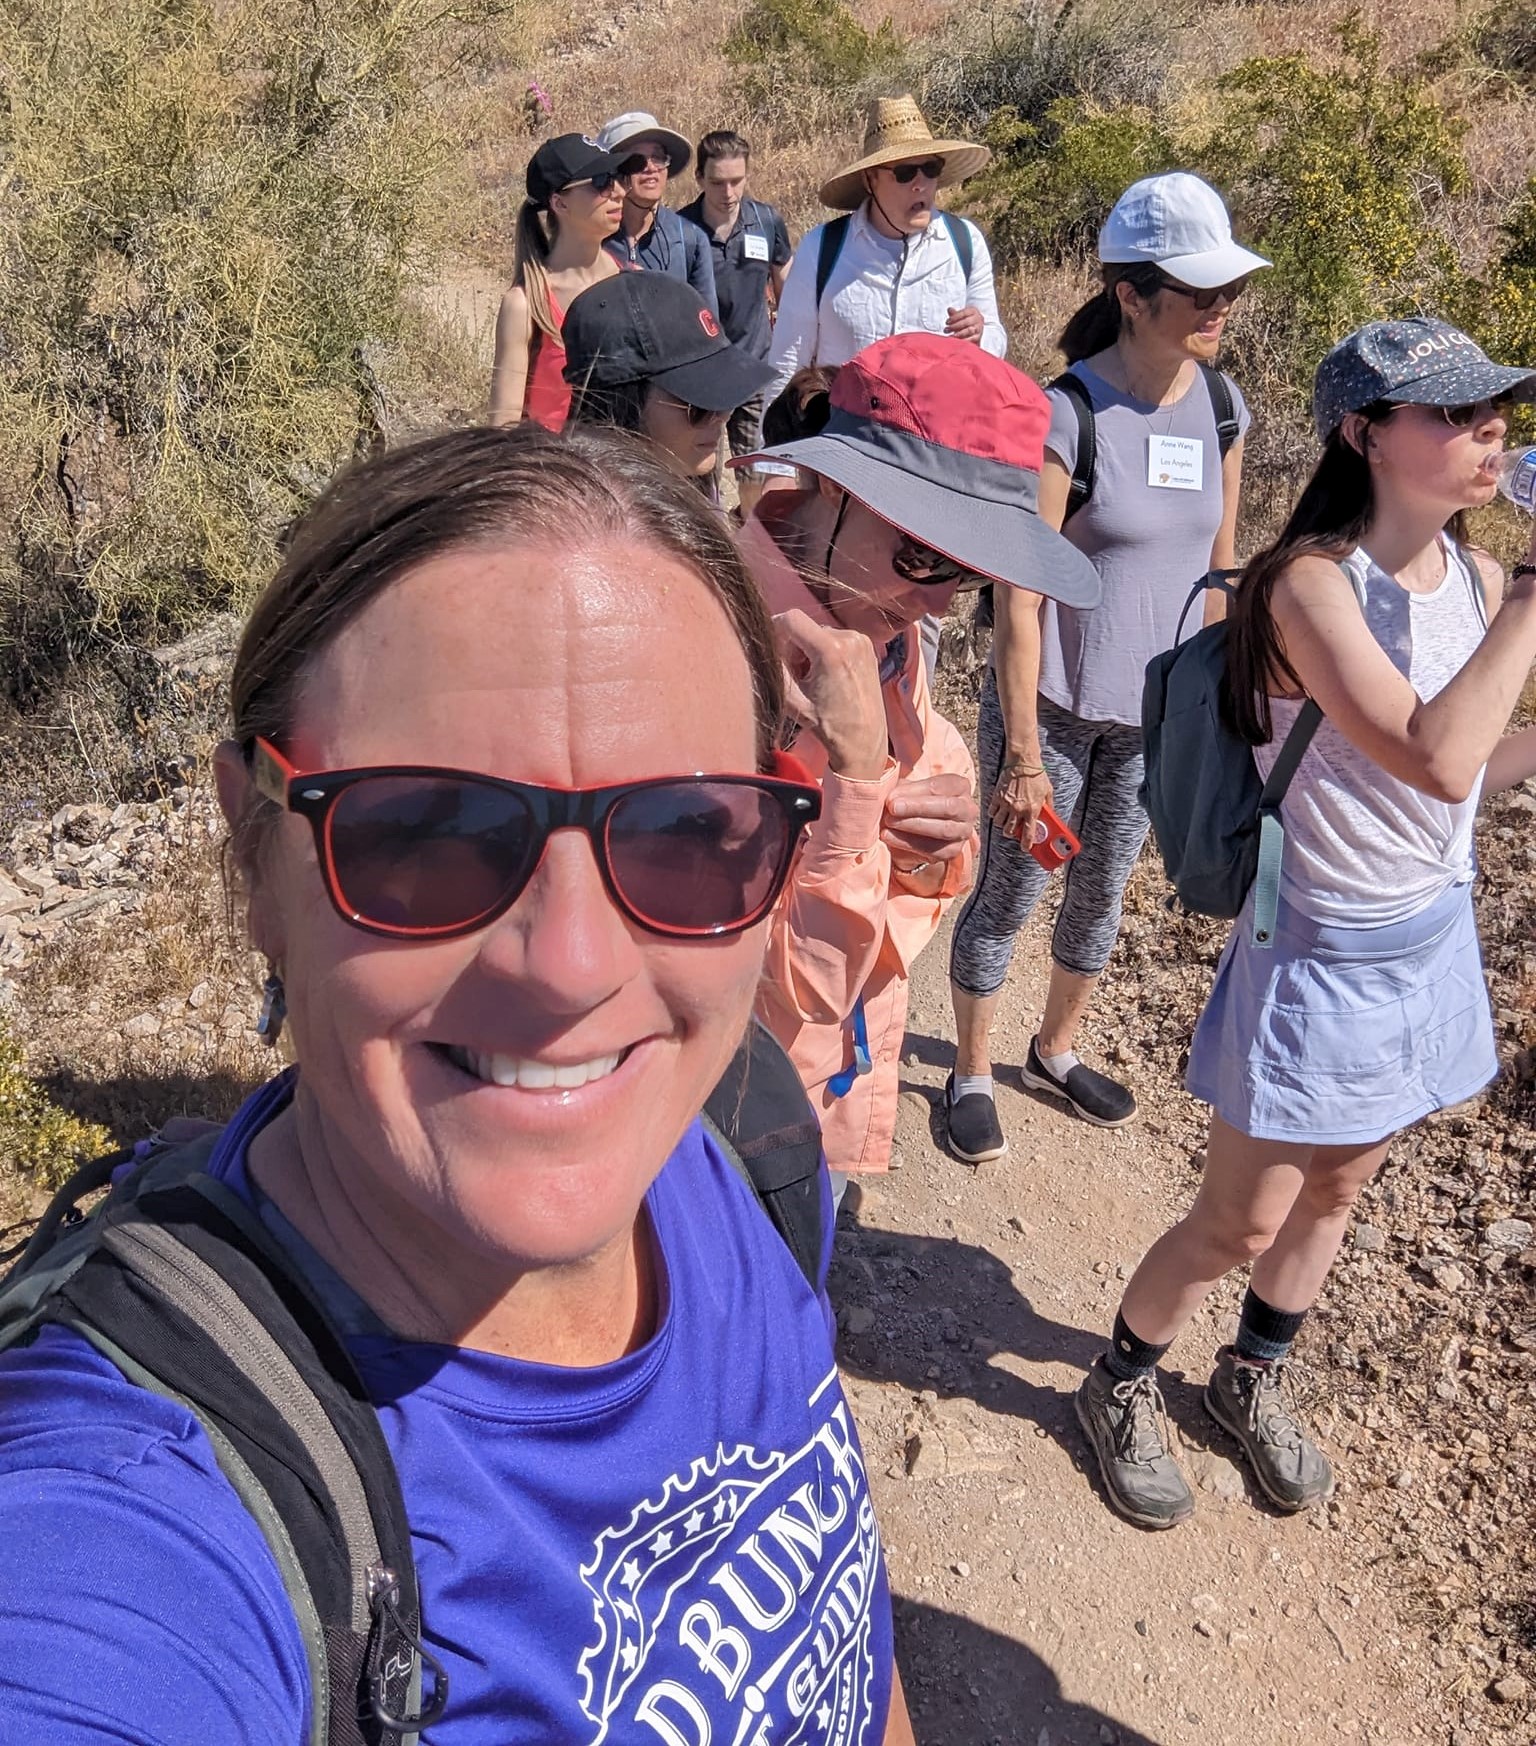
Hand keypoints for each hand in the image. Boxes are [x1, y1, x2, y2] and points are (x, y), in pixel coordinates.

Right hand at [776, 608, 887, 780]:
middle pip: (806, 629)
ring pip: (820, 634)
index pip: (791, 619)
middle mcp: (849, 638)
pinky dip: (827, 653)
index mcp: (830, 650)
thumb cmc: (829, 725)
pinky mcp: (868, 646)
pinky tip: (830, 677)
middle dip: (796, 649)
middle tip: (799, 678)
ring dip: (811, 652)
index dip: (776, 629)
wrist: (863, 741)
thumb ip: (774, 668)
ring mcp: (861, 641)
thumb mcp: (792, 699)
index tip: (772, 648)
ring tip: (816, 681)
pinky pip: (836, 639)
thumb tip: (762, 645)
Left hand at [880, 772, 976, 868]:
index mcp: (959, 786)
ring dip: (913, 825)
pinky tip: (888, 836)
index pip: (940, 786)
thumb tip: (889, 794)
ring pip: (943, 829)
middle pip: (947, 807)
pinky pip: (933, 849)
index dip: (915, 791)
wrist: (916, 832)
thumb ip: (902, 789)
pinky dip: (908, 843)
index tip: (892, 796)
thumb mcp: (909, 790)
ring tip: (888, 822)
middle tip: (892, 808)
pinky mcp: (953, 851)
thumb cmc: (914, 803)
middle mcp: (967, 809)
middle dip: (917, 808)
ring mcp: (963, 831)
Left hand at [944, 305, 985, 345]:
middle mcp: (978, 319)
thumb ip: (954, 314)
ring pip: (969, 331)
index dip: (954, 317)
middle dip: (955, 326)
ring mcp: (979, 328)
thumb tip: (949, 309)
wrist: (974, 331)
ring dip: (958, 334)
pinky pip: (971, 339)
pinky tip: (956, 341)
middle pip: (966, 322)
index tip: (947, 322)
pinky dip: (963, 340)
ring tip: (950, 336)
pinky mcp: (978, 337)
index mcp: (973, 311)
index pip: (964, 313)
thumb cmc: (965, 322)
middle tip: (946, 330)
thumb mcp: (960, 316)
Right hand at [988, 753, 1052, 843]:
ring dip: (1003, 824)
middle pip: (1009, 832)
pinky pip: (992, 812)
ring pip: (999, 824)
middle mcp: (1018, 809)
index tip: (1026, 848)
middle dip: (1011, 834)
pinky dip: (995, 814)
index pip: (1028, 833)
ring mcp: (1006, 804)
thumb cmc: (1037, 776)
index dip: (1026, 844)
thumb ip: (1048, 806)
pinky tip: (999, 811)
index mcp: (1032, 810)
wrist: (1022, 762)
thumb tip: (1049, 815)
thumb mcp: (1048, 792)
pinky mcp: (997, 797)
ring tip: (1007, 819)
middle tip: (1014, 829)